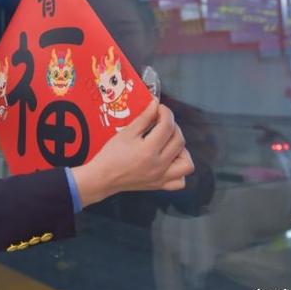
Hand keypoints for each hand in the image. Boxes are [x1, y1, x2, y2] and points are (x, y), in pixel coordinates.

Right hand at [71, 102, 194, 207]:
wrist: (103, 177)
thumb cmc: (111, 155)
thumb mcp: (126, 133)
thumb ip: (144, 118)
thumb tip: (155, 104)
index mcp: (148, 150)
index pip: (167, 126)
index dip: (166, 113)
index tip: (160, 109)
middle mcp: (159, 165)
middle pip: (179, 141)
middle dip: (173, 126)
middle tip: (162, 122)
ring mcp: (161, 177)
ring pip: (186, 163)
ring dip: (182, 150)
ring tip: (168, 143)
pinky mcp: (160, 185)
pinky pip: (180, 181)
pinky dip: (179, 170)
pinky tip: (170, 161)